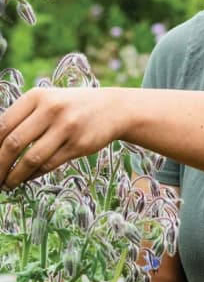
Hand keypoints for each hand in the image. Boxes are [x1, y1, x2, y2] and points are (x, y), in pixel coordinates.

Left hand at [0, 87, 124, 187]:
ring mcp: (67, 127)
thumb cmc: (73, 107)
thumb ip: (24, 117)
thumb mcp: (48, 102)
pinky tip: (26, 178)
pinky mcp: (79, 145)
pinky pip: (49, 164)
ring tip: (6, 184)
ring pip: (31, 158)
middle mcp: (51, 109)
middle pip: (13, 143)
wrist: (114, 109)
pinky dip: (33, 175)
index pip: (3, 125)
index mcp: (37, 96)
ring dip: (14, 175)